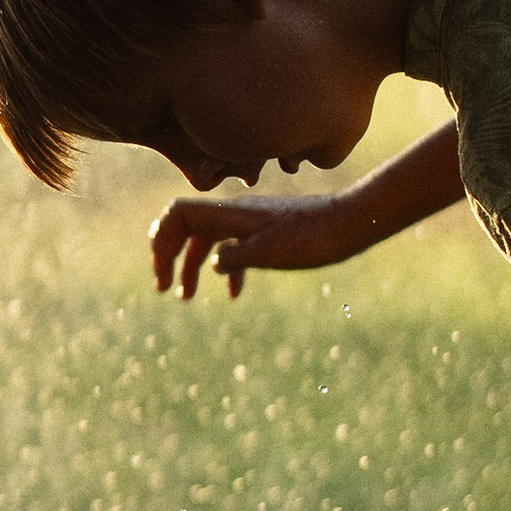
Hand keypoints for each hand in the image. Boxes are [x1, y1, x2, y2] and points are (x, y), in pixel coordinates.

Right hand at [149, 191, 351, 299]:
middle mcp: (234, 215)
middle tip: (163, 288)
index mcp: (230, 214)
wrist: (349, 224)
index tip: (162, 275)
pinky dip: (226, 270)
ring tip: (187, 296)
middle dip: (169, 255)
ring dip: (193, 266)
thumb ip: (237, 256)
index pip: (178, 215)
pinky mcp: (265, 234)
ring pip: (208, 241)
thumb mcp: (271, 251)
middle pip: (186, 228)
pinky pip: (234, 249)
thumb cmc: (312, 237)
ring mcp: (249, 223)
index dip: (161, 241)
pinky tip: (234, 294)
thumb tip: (211, 265)